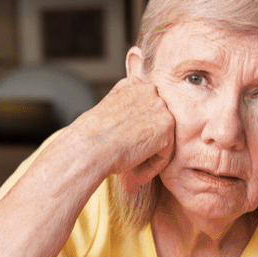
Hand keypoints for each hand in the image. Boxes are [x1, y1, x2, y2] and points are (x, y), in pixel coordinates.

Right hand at [71, 76, 173, 192]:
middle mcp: (149, 90)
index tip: (125, 145)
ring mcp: (160, 106)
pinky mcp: (167, 126)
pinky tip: (137, 172)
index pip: (146, 110)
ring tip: (132, 169)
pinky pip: (167, 153)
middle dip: (147, 142)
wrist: (90, 147)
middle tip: (130, 160)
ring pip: (163, 138)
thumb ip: (126, 108)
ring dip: (150, 156)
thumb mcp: (108, 110)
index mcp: (133, 84)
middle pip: (157, 123)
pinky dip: (154, 166)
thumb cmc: (92, 137)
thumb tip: (137, 122)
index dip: (138, 131)